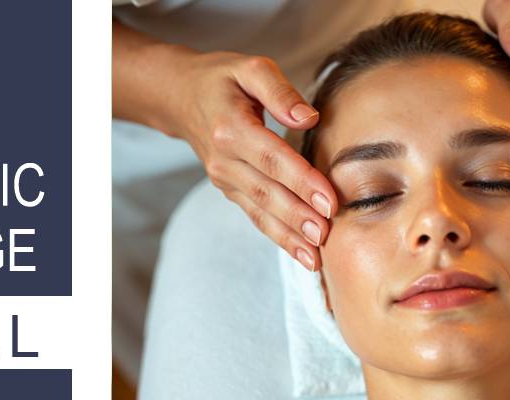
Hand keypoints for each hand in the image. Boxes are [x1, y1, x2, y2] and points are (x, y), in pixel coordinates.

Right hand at [151, 49, 335, 271]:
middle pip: (266, 191)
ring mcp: (224, 179)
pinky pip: (256, 216)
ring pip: (260, 211)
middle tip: (327, 234)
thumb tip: (309, 118)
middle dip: (297, 216)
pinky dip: (279, 237)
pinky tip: (302, 255)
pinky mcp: (229, 190)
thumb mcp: (251, 68)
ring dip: (289, 235)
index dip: (301, 181)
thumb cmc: (223, 79)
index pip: (272, 158)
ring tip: (315, 256)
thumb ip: (280, 91)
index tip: (328, 200)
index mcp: (231, 128)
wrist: (181, 97)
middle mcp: (224, 159)